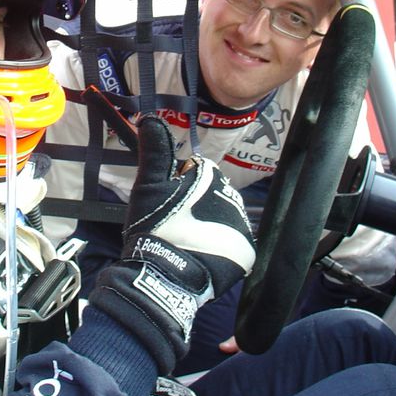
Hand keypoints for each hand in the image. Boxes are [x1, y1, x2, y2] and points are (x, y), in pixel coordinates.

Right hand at [89, 115, 255, 372]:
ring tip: (186, 244)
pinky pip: (233, 246)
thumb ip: (154, 152)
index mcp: (211, 178)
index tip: (167, 205)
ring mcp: (242, 228)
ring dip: (209, 228)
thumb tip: (151, 118)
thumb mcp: (148, 187)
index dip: (178, 188)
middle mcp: (233, 199)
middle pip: (213, 197)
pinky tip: (201, 256)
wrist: (165, 277)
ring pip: (224, 220)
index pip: (197, 174)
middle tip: (174, 226)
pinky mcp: (247, 254)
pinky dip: (219, 250)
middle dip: (196, 207)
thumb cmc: (155, 229)